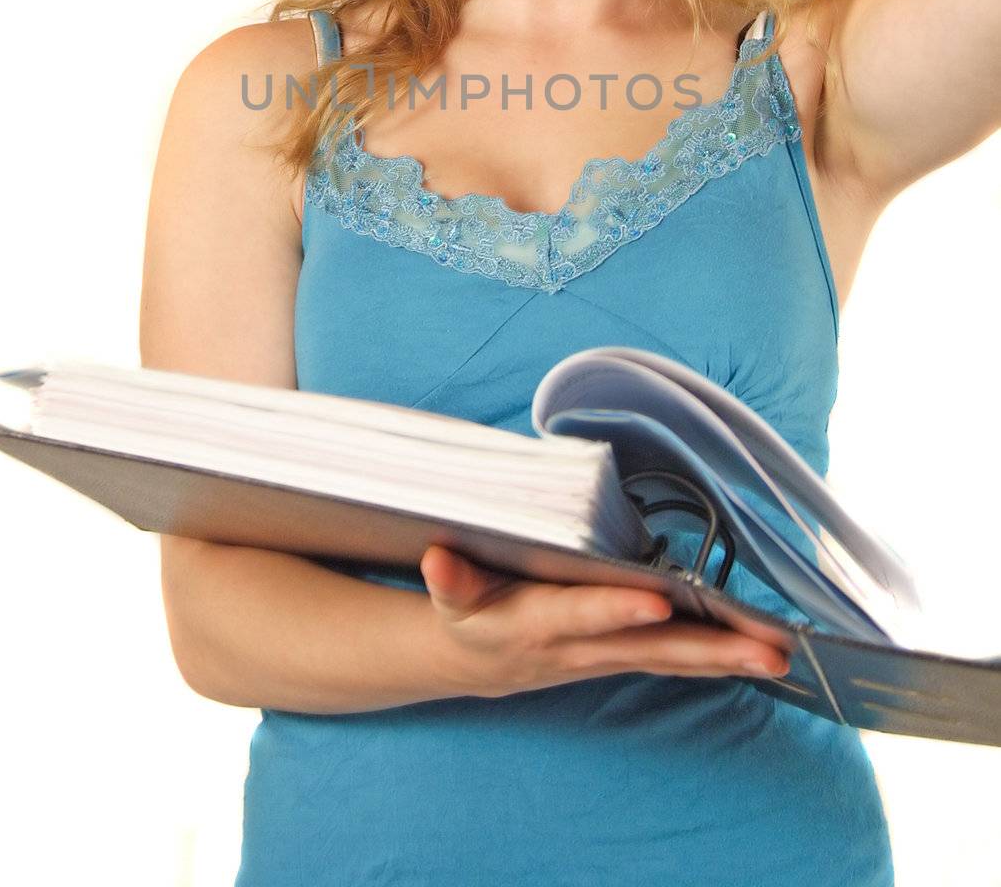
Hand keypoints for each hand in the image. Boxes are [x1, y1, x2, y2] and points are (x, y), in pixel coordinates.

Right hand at [420, 543, 790, 698]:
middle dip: (710, 649)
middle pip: (651, 649)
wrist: (475, 658)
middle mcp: (580, 648)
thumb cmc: (466, 610)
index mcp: (537, 622)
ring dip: (728, 657)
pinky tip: (759, 651)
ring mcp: (606, 657)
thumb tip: (437, 558)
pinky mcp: (622, 657)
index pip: (581, 614)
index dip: (616, 610)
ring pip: (674, 659)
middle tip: (767, 649)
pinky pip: (676, 660)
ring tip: (782, 652)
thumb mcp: (449, 593)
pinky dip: (717, 656)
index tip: (657, 601)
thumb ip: (449, 577)